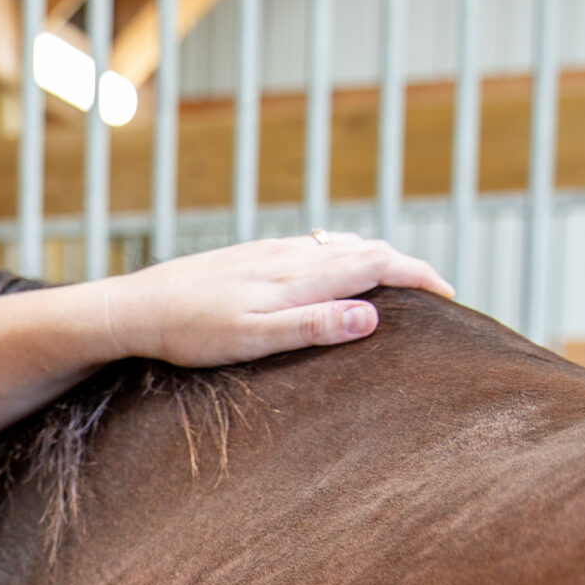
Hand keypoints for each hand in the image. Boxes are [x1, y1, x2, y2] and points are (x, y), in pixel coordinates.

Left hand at [97, 232, 452, 367]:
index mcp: (298, 277)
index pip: (376, 264)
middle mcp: (289, 256)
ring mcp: (269, 252)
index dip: (419, 277)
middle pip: (365, 248)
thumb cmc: (188, 333)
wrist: (134, 308)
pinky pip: (312, 247)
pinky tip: (334, 270)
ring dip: (375, 257)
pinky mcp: (250, 255)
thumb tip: (373, 317)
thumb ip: (313, 326)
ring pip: (338, 245)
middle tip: (434, 294)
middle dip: (405, 267)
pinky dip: (341, 256)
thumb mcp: (253, 340)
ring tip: (396, 282)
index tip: (450, 296)